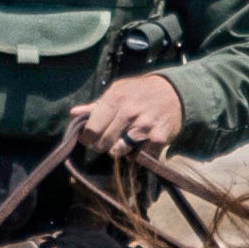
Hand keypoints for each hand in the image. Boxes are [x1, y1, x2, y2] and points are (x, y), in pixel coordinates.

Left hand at [63, 71, 184, 155]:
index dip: (87, 137)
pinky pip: (139, 156)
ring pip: (119, 151)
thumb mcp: (118, 92)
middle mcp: (129, 111)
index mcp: (115, 98)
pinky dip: (137, 154)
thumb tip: (73, 114)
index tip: (89, 138)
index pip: (92, 128)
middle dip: (102, 145)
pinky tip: (139, 144)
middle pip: (103, 143)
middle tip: (108, 140)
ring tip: (123, 141)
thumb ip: (96, 106)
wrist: (174, 92)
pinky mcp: (158, 138)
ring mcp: (145, 125)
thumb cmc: (139, 93)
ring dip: (119, 150)